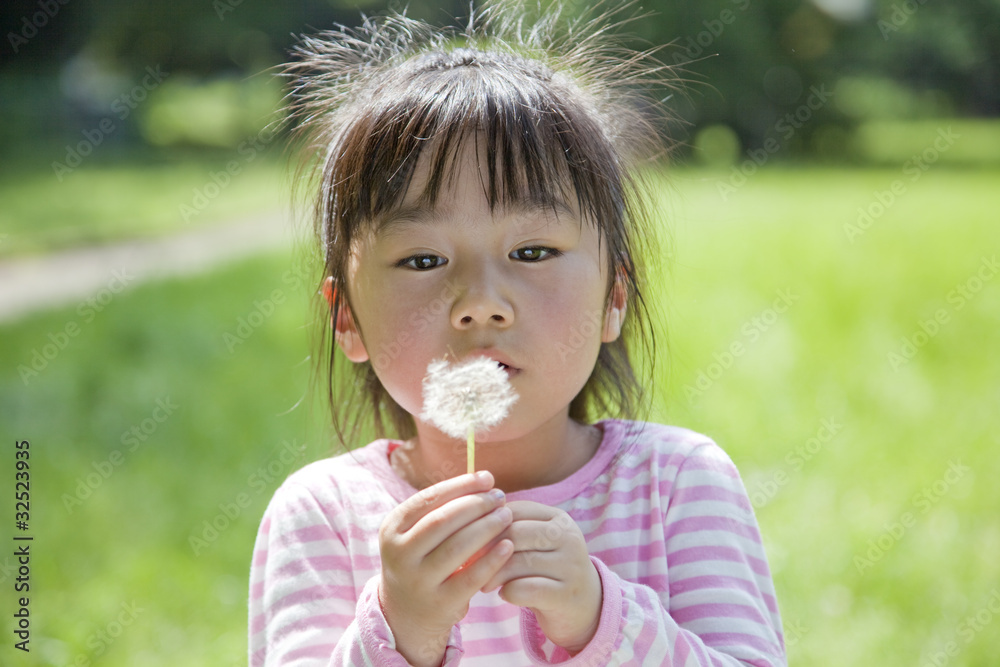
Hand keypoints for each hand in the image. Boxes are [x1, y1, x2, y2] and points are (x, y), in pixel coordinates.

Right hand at [378, 471, 514, 666]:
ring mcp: (418, 580)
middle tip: (500, 497)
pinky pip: (471, 577)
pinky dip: (492, 559)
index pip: (429, 498)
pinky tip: (508, 546)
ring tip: (506, 515)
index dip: (461, 485)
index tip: (487, 478)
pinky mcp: (440, 603)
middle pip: (443, 520)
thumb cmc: (422, 558)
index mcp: (392, 528)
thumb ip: (442, 508)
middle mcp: (400, 554)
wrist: (406, 612)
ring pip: (457, 547)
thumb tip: (484, 481)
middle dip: (476, 504)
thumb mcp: (417, 533)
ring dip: (487, 527)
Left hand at [480, 501, 601, 653]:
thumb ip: (511, 528)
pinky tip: (504, 594)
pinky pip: (526, 589)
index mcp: (558, 519)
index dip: (487, 522)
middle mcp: (568, 537)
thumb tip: (467, 519)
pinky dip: (509, 592)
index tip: (467, 538)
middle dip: (487, 549)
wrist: (585, 606)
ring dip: (494, 573)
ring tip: (484, 582)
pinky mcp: (566, 594)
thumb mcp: (536, 543)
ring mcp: (570, 565)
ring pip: (519, 562)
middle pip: (515, 534)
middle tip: (470, 563)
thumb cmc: (547, 570)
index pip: (515, 510)